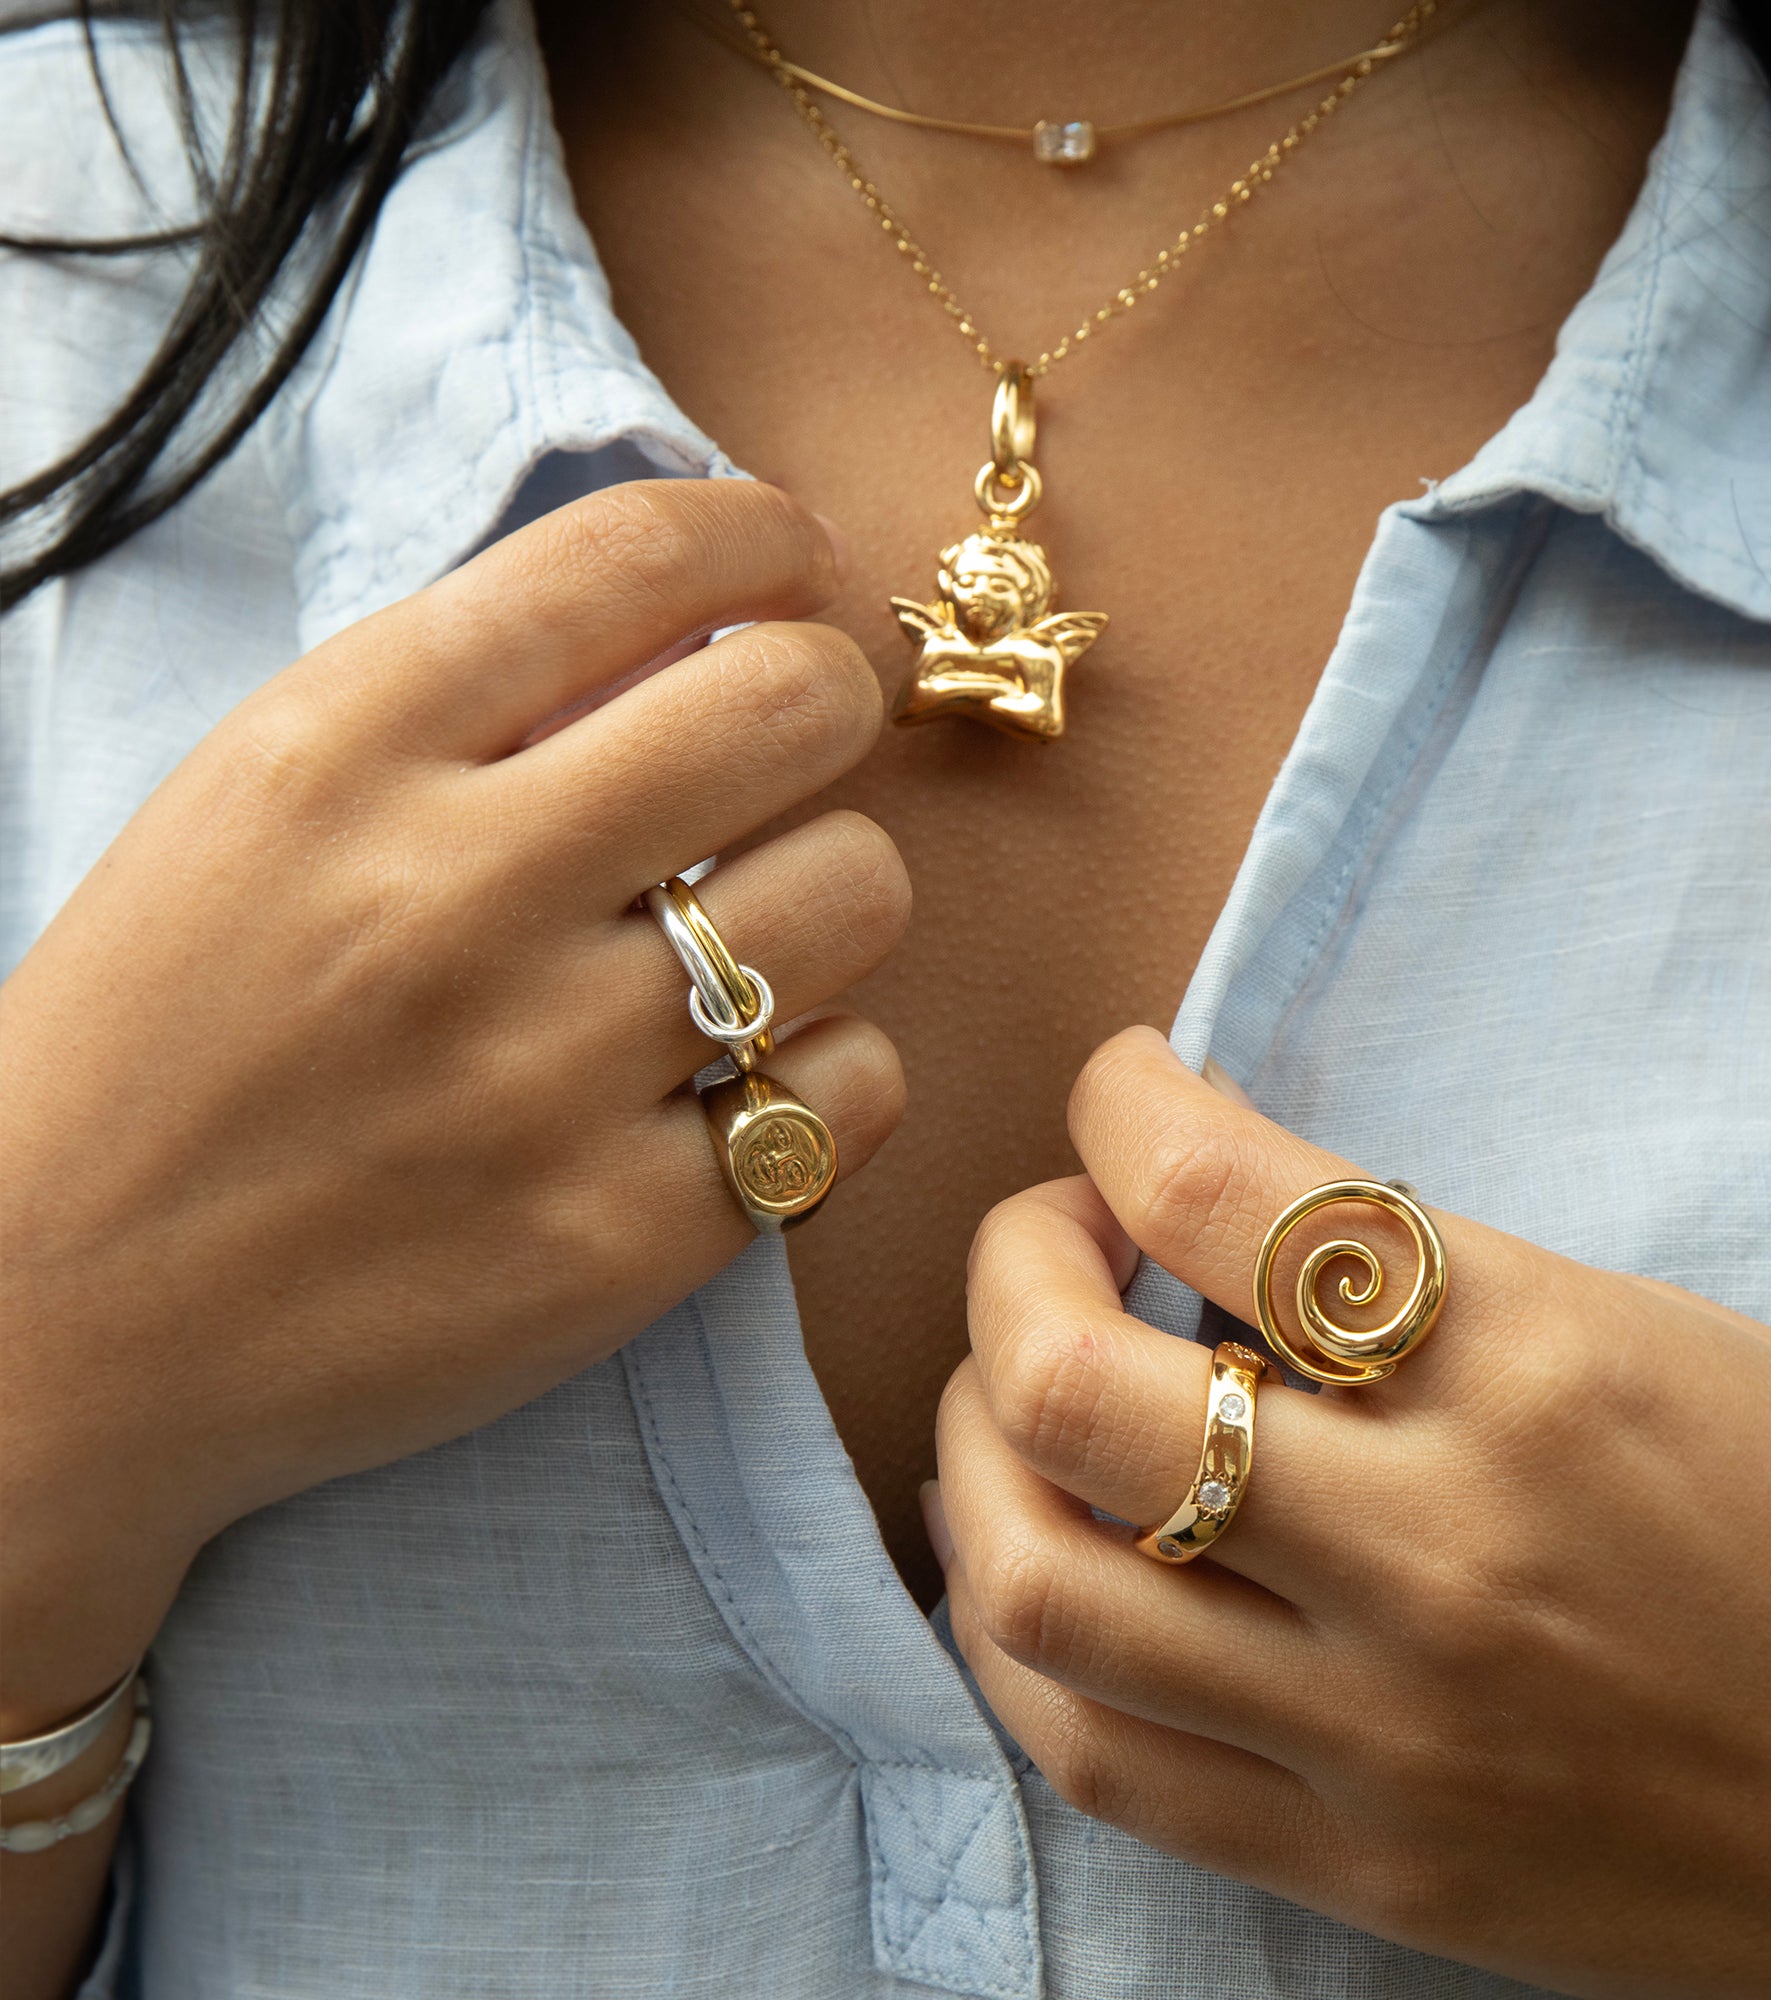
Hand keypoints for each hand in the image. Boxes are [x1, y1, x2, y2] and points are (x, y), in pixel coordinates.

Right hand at [0, 481, 907, 1731]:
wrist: (60, 1316)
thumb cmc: (168, 1040)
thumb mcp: (256, 807)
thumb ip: (460, 702)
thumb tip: (698, 622)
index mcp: (337, 750)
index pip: (630, 554)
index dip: (760, 530)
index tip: (795, 560)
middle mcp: (451, 896)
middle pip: (791, 706)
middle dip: (828, 696)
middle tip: (797, 742)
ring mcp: (543, 1077)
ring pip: (856, 890)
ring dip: (835, 890)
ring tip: (759, 936)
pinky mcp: (617, 1239)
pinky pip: (854, 1090)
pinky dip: (829, 1075)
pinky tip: (752, 1086)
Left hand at [933, 1027, 1770, 1997]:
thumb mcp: (1656, 1340)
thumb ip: (1425, 1290)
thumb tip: (1211, 1225)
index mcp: (1537, 1365)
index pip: (1221, 1186)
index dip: (1120, 1100)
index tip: (1123, 1091)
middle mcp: (1439, 1548)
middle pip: (1067, 1384)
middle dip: (1010, 1265)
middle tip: (1058, 1239)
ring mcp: (1386, 1732)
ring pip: (1034, 1581)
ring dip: (972, 1450)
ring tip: (1020, 1398)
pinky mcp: (1367, 1870)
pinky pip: (1096, 1757)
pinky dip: (1020, 1634)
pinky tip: (1042, 1558)